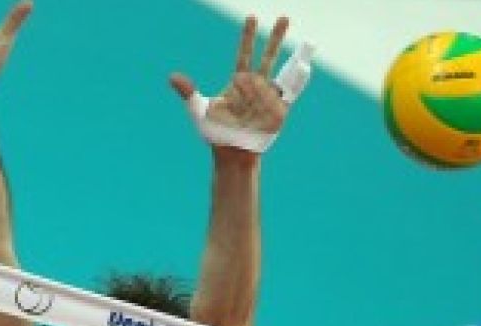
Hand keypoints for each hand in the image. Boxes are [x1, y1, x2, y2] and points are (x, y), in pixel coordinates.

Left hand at [169, 15, 303, 154]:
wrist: (232, 154)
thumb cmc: (215, 133)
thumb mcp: (200, 110)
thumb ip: (189, 92)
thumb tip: (172, 77)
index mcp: (239, 82)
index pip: (245, 54)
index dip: (248, 36)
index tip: (251, 17)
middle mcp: (256, 86)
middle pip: (268, 56)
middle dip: (276, 37)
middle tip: (284, 17)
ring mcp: (269, 97)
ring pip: (283, 72)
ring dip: (294, 56)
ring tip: (308, 42)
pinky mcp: (279, 110)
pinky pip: (291, 92)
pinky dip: (300, 79)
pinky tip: (307, 67)